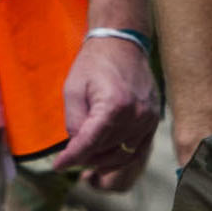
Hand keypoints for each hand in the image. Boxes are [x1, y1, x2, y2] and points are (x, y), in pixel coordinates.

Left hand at [53, 30, 159, 186]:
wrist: (122, 44)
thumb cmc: (94, 64)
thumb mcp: (72, 90)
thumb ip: (74, 122)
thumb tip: (77, 146)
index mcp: (114, 106)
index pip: (89, 143)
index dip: (71, 158)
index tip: (57, 166)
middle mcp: (136, 116)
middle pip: (104, 151)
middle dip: (84, 157)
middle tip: (68, 156)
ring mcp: (148, 120)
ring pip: (121, 155)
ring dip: (101, 160)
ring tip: (84, 157)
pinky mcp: (154, 121)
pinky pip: (136, 150)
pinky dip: (119, 158)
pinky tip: (104, 161)